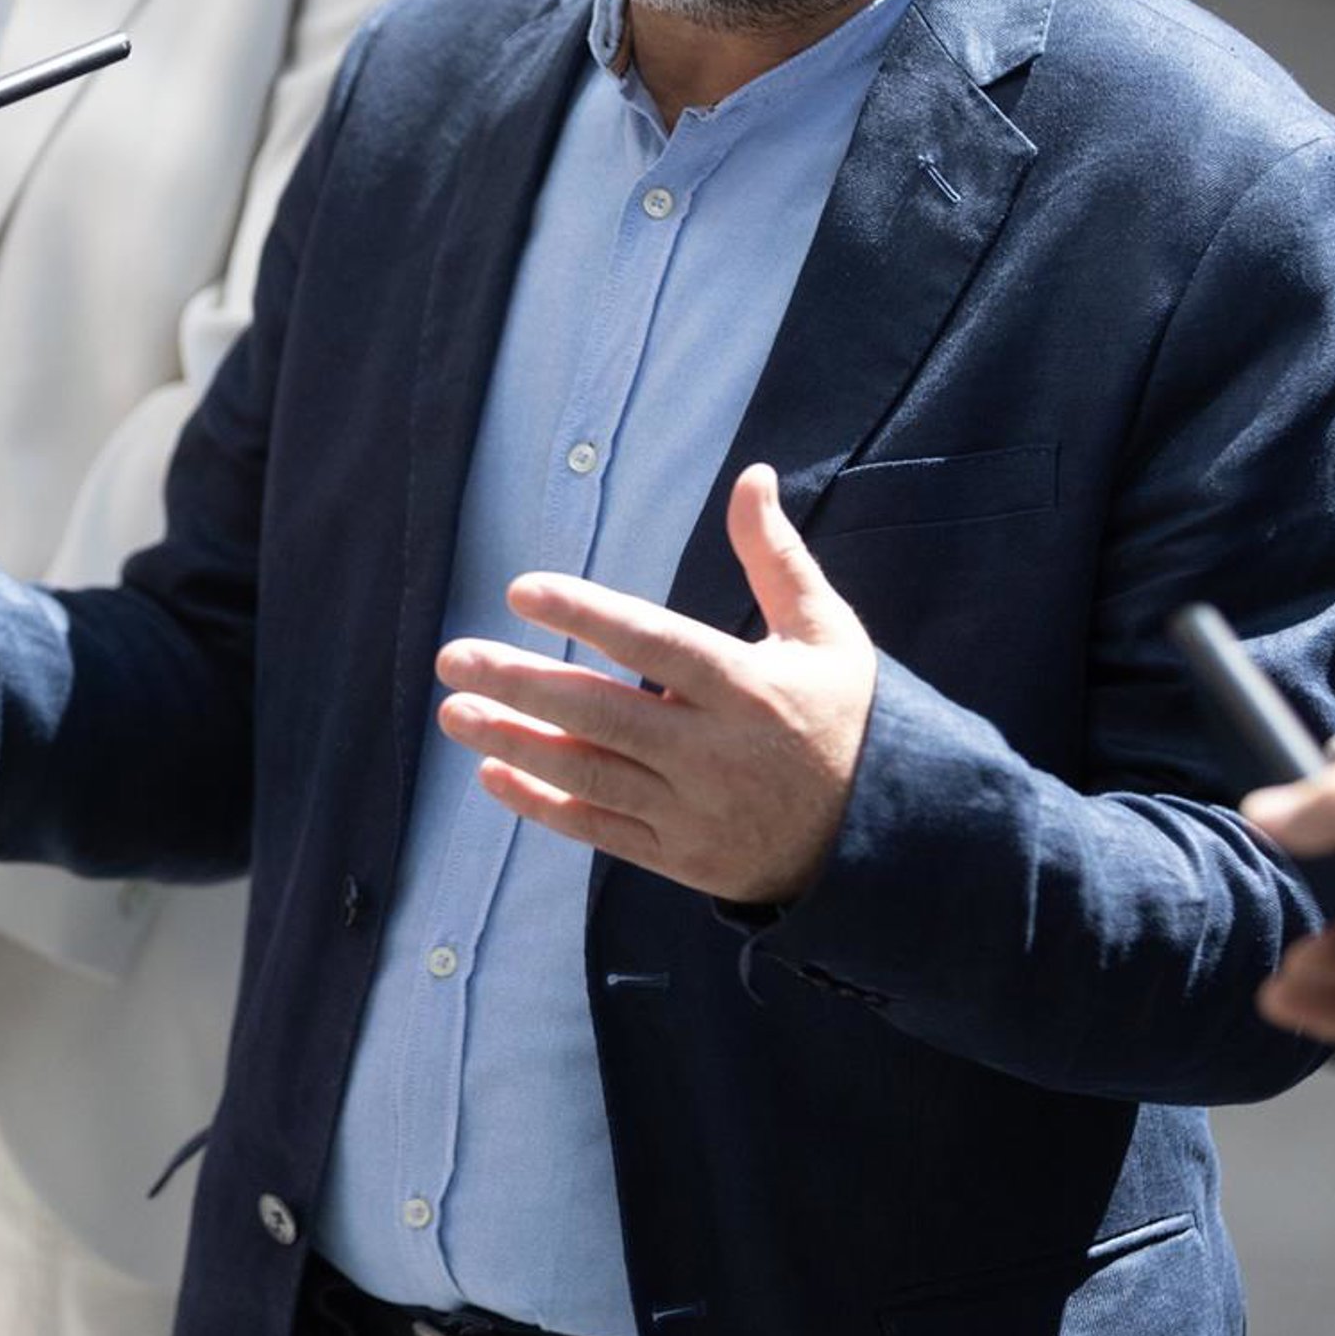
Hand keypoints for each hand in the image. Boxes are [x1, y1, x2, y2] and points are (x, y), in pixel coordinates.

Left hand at [436, 464, 875, 906]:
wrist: (881, 837)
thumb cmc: (845, 716)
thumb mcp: (827, 631)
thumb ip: (776, 557)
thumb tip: (751, 475)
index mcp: (750, 688)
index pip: (653, 644)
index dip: (586, 615)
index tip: (521, 590)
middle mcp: (716, 753)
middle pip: (603, 713)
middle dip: (520, 683)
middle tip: (453, 657)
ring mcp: (696, 813)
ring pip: (590, 775)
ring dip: (516, 742)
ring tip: (455, 711)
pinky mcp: (683, 859)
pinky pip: (600, 832)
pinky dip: (543, 807)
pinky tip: (494, 773)